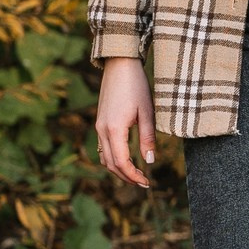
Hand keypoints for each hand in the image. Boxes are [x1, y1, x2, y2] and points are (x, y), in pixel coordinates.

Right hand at [95, 57, 157, 188]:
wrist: (120, 65)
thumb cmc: (136, 86)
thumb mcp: (147, 113)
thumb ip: (147, 138)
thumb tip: (150, 161)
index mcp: (114, 129)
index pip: (121, 162)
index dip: (133, 176)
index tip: (147, 183)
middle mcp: (102, 130)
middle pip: (111, 164)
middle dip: (126, 177)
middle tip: (143, 183)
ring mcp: (99, 126)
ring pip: (105, 157)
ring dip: (118, 169)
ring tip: (135, 175)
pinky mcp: (100, 122)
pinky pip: (103, 147)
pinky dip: (113, 158)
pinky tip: (126, 159)